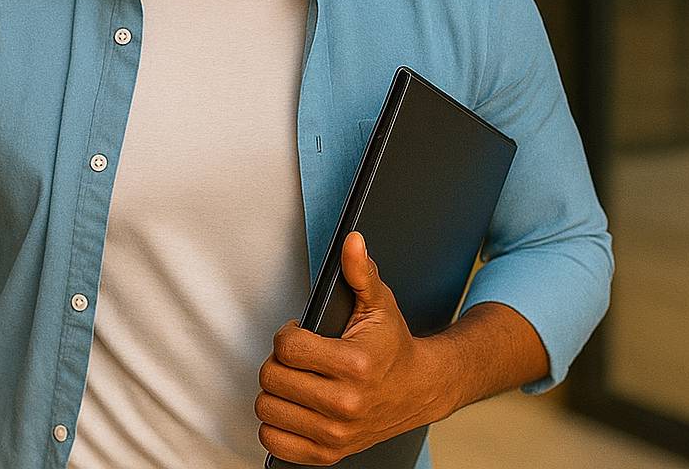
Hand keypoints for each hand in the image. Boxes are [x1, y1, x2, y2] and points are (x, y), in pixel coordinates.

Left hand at [255, 232, 449, 464]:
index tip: (298, 333)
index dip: (286, 335)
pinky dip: (276, 426)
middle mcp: (345, 404)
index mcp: (355, 365)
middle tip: (296, 357)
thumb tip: (352, 242)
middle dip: (278, 361)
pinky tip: (293, 408)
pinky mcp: (329, 454)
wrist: (420, 391)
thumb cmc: (393, 347)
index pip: (287, 348)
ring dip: (275, 392)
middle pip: (272, 378)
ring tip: (295, 380)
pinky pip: (275, 443)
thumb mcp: (380, 305)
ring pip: (268, 409)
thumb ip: (361, 272)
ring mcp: (336, 433)